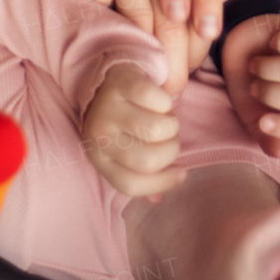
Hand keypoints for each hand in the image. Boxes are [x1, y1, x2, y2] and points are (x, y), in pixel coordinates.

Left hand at [81, 61, 187, 199]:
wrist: (102, 79)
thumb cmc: (118, 123)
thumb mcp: (120, 152)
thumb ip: (138, 176)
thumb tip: (157, 200)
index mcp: (98, 158)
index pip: (132, 184)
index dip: (163, 182)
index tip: (181, 172)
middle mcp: (99, 136)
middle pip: (148, 160)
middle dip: (171, 151)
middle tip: (171, 140)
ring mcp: (108, 107)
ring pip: (157, 130)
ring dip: (171, 126)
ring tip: (166, 120)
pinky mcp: (122, 82)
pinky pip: (157, 99)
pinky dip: (167, 101)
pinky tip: (161, 101)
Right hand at [219, 17, 279, 159]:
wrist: (240, 47)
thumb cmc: (248, 84)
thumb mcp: (250, 113)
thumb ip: (264, 135)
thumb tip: (279, 153)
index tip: (262, 121)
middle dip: (271, 94)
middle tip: (255, 87)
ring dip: (267, 68)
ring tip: (256, 67)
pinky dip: (277, 42)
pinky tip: (271, 44)